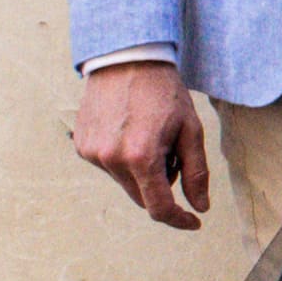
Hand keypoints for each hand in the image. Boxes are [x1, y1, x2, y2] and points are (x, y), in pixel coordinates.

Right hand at [70, 59, 210, 227]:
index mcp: (141, 157)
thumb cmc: (164, 92)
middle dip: (161, 186)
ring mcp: (91, 153)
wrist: (126, 58)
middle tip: (172, 152)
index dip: (178, 219)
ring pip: (125, 182)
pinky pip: (109, 167)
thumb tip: (200, 207)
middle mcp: (111, 159)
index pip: (159, 207)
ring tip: (149, 134)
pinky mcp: (81, 146)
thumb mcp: (191, 130)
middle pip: (141, 197)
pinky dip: (123, 159)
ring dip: (141, 171)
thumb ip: (196, 172)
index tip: (193, 222)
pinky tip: (129, 130)